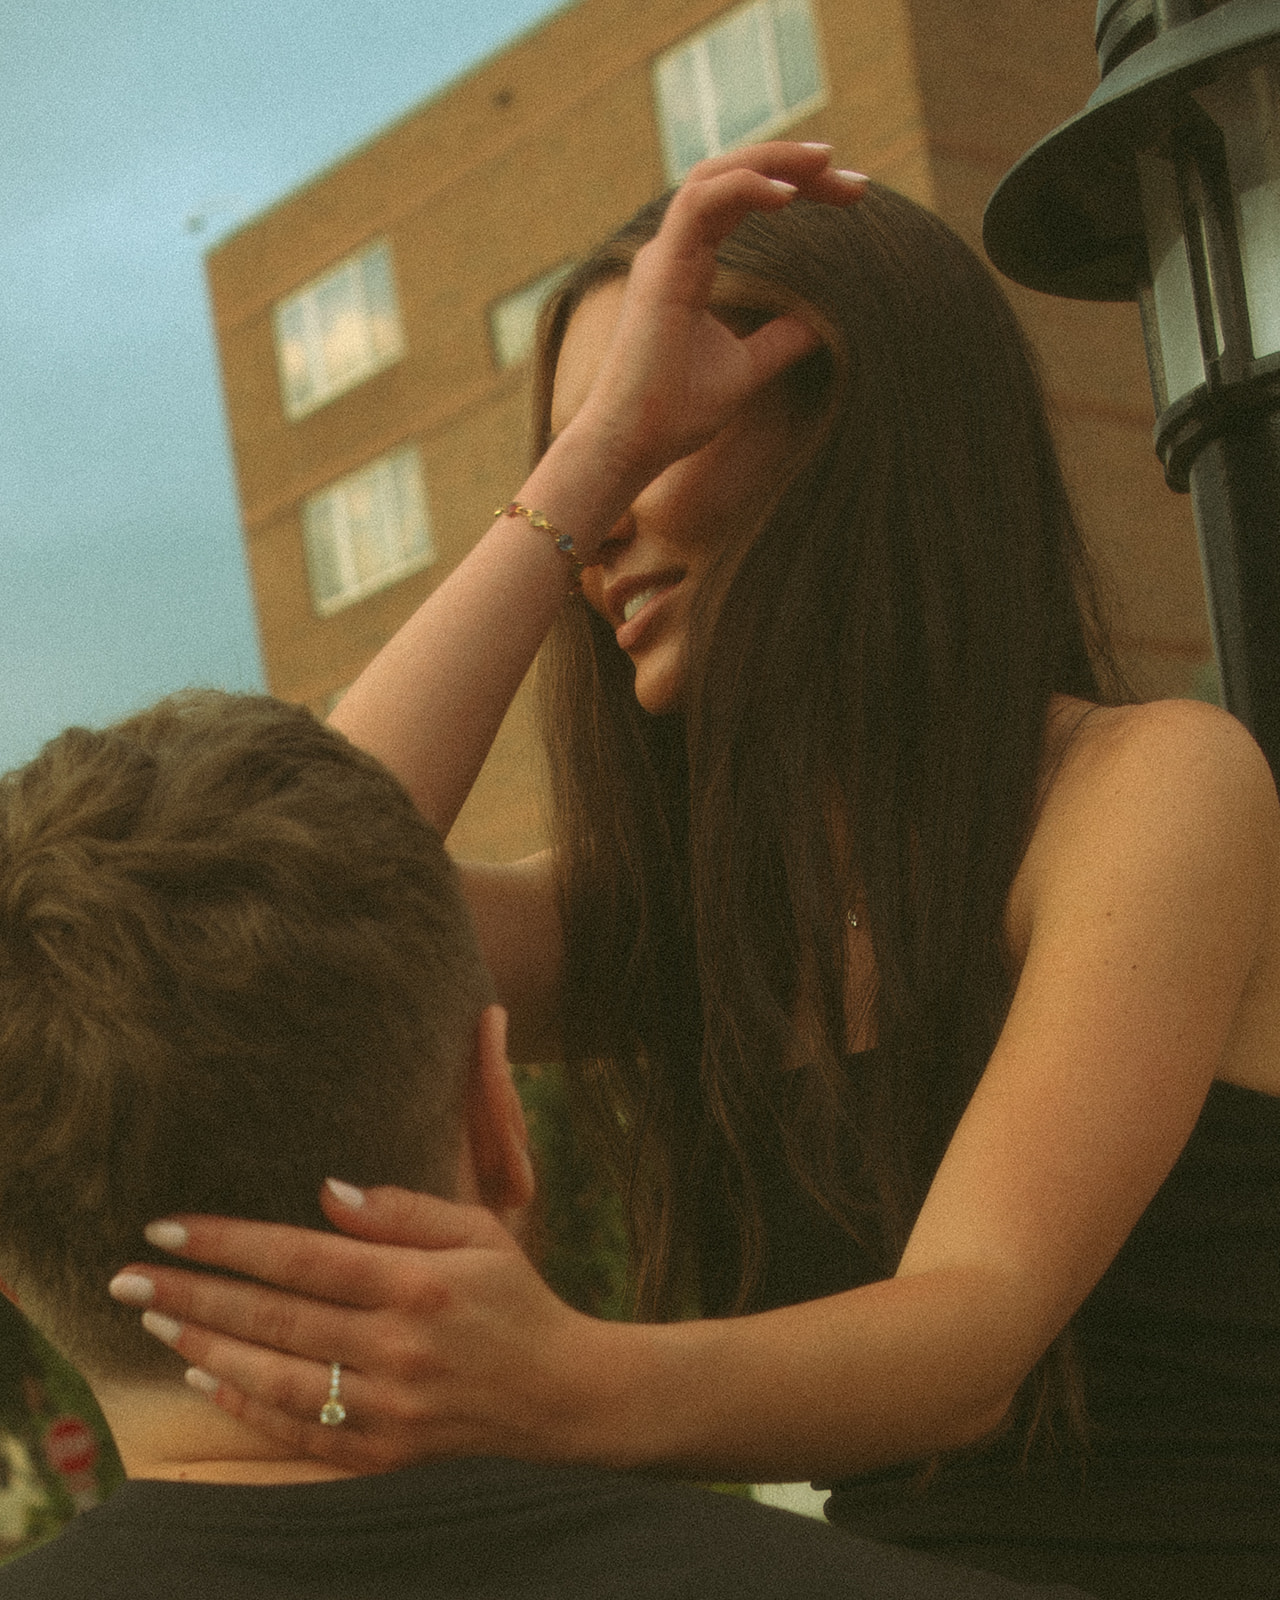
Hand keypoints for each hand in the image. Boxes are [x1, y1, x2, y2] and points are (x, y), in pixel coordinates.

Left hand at [110, 1183, 631, 1473]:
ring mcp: (390, 1409)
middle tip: (127, 1278)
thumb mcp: (479, 1229)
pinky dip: (246, 1407)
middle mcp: (399, 1347)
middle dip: (192, 1294)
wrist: (564, 1395)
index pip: (303, 1257)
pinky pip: (299, 1433)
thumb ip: (404, 1208)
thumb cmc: (516, 1296)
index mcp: (420, 1283)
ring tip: (155, 1322)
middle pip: (274, 1317)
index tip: (169, 1226)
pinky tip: (205, 1377)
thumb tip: (325, 1190)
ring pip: (276, 1378)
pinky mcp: (385, 1454)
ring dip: (206, 1348)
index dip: (229, 1240)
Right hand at [556, 142, 864, 497]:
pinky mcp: (660, 270)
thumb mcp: (747, 369)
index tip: (849, 194)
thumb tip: (821, 325)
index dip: (796, 187)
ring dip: (771, 162)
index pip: (743, 202)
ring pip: (714, 175)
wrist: (637, 443)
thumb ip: (780, 341)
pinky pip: (699, 204)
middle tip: (852, 177)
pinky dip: (743, 188)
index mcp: (691, 264)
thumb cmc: (678, 413)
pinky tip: (788, 196)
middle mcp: (674, 250)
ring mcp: (664, 256)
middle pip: (733, 178)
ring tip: (826, 164)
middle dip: (793, 166)